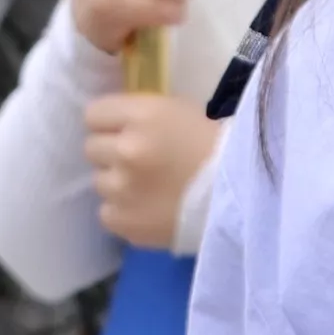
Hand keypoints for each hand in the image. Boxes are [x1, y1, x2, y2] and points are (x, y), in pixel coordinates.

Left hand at [84, 90, 216, 249]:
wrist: (242, 196)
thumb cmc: (214, 148)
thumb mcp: (178, 112)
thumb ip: (140, 115)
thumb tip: (113, 123)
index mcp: (142, 116)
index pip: (94, 114)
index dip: (108, 123)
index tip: (122, 131)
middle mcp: (125, 150)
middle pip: (92, 148)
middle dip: (111, 152)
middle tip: (138, 161)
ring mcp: (122, 189)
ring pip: (99, 181)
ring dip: (118, 183)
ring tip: (147, 188)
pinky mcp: (125, 222)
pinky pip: (107, 212)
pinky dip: (123, 211)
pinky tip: (147, 208)